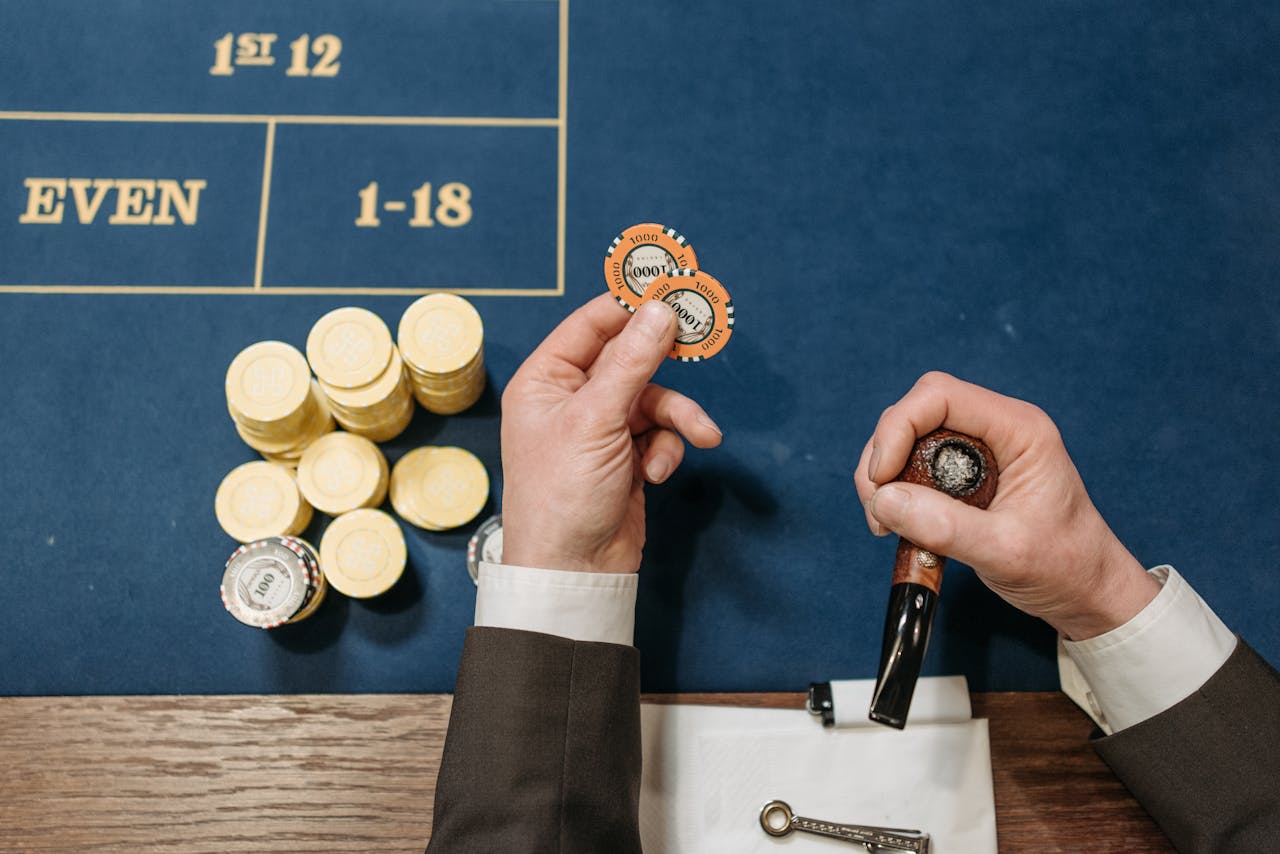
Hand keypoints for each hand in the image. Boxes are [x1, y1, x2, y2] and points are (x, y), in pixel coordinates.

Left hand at [500, 295, 722, 573]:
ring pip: (654, 399)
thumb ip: (632, 361)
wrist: (574, 571)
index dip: (633, 306)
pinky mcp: (625, 456)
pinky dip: (667, 450)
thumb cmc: (562, 495)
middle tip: (703, 338)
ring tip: (700, 436)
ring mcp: (599, 427)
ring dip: (677, 419)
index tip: (674, 291)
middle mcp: (571, 398)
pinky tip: (656, 475)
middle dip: (665, 364)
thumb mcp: (597, 419)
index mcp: (546, 379)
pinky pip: (659, 434)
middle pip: (631, 357)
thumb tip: (660, 309)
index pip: (593, 323)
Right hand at [854, 372, 1160, 639]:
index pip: (939, 396)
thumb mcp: (1004, 551)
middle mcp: (998, 429)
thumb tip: (883, 500)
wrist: (1089, 593)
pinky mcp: (967, 473)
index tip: (881, 479)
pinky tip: (899, 522)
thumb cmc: (1066, 567)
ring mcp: (981, 450)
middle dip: (885, 455)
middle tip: (877, 507)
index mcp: (1019, 429)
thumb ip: (944, 526)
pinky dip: (897, 491)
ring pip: (910, 438)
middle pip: (917, 413)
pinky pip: (916, 465)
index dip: (898, 429)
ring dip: (886, 477)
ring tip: (885, 522)